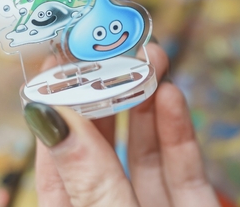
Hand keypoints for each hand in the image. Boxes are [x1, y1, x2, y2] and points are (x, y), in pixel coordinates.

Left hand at [23, 43, 218, 206]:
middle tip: (114, 48)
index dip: (58, 108)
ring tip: (150, 58)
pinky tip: (171, 96)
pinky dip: (178, 130)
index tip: (60, 60)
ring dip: (148, 101)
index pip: (56, 160)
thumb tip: (47, 114)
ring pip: (145, 150)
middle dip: (109, 94)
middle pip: (103, 146)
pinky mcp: (192, 206)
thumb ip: (86, 173)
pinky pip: (182, 165)